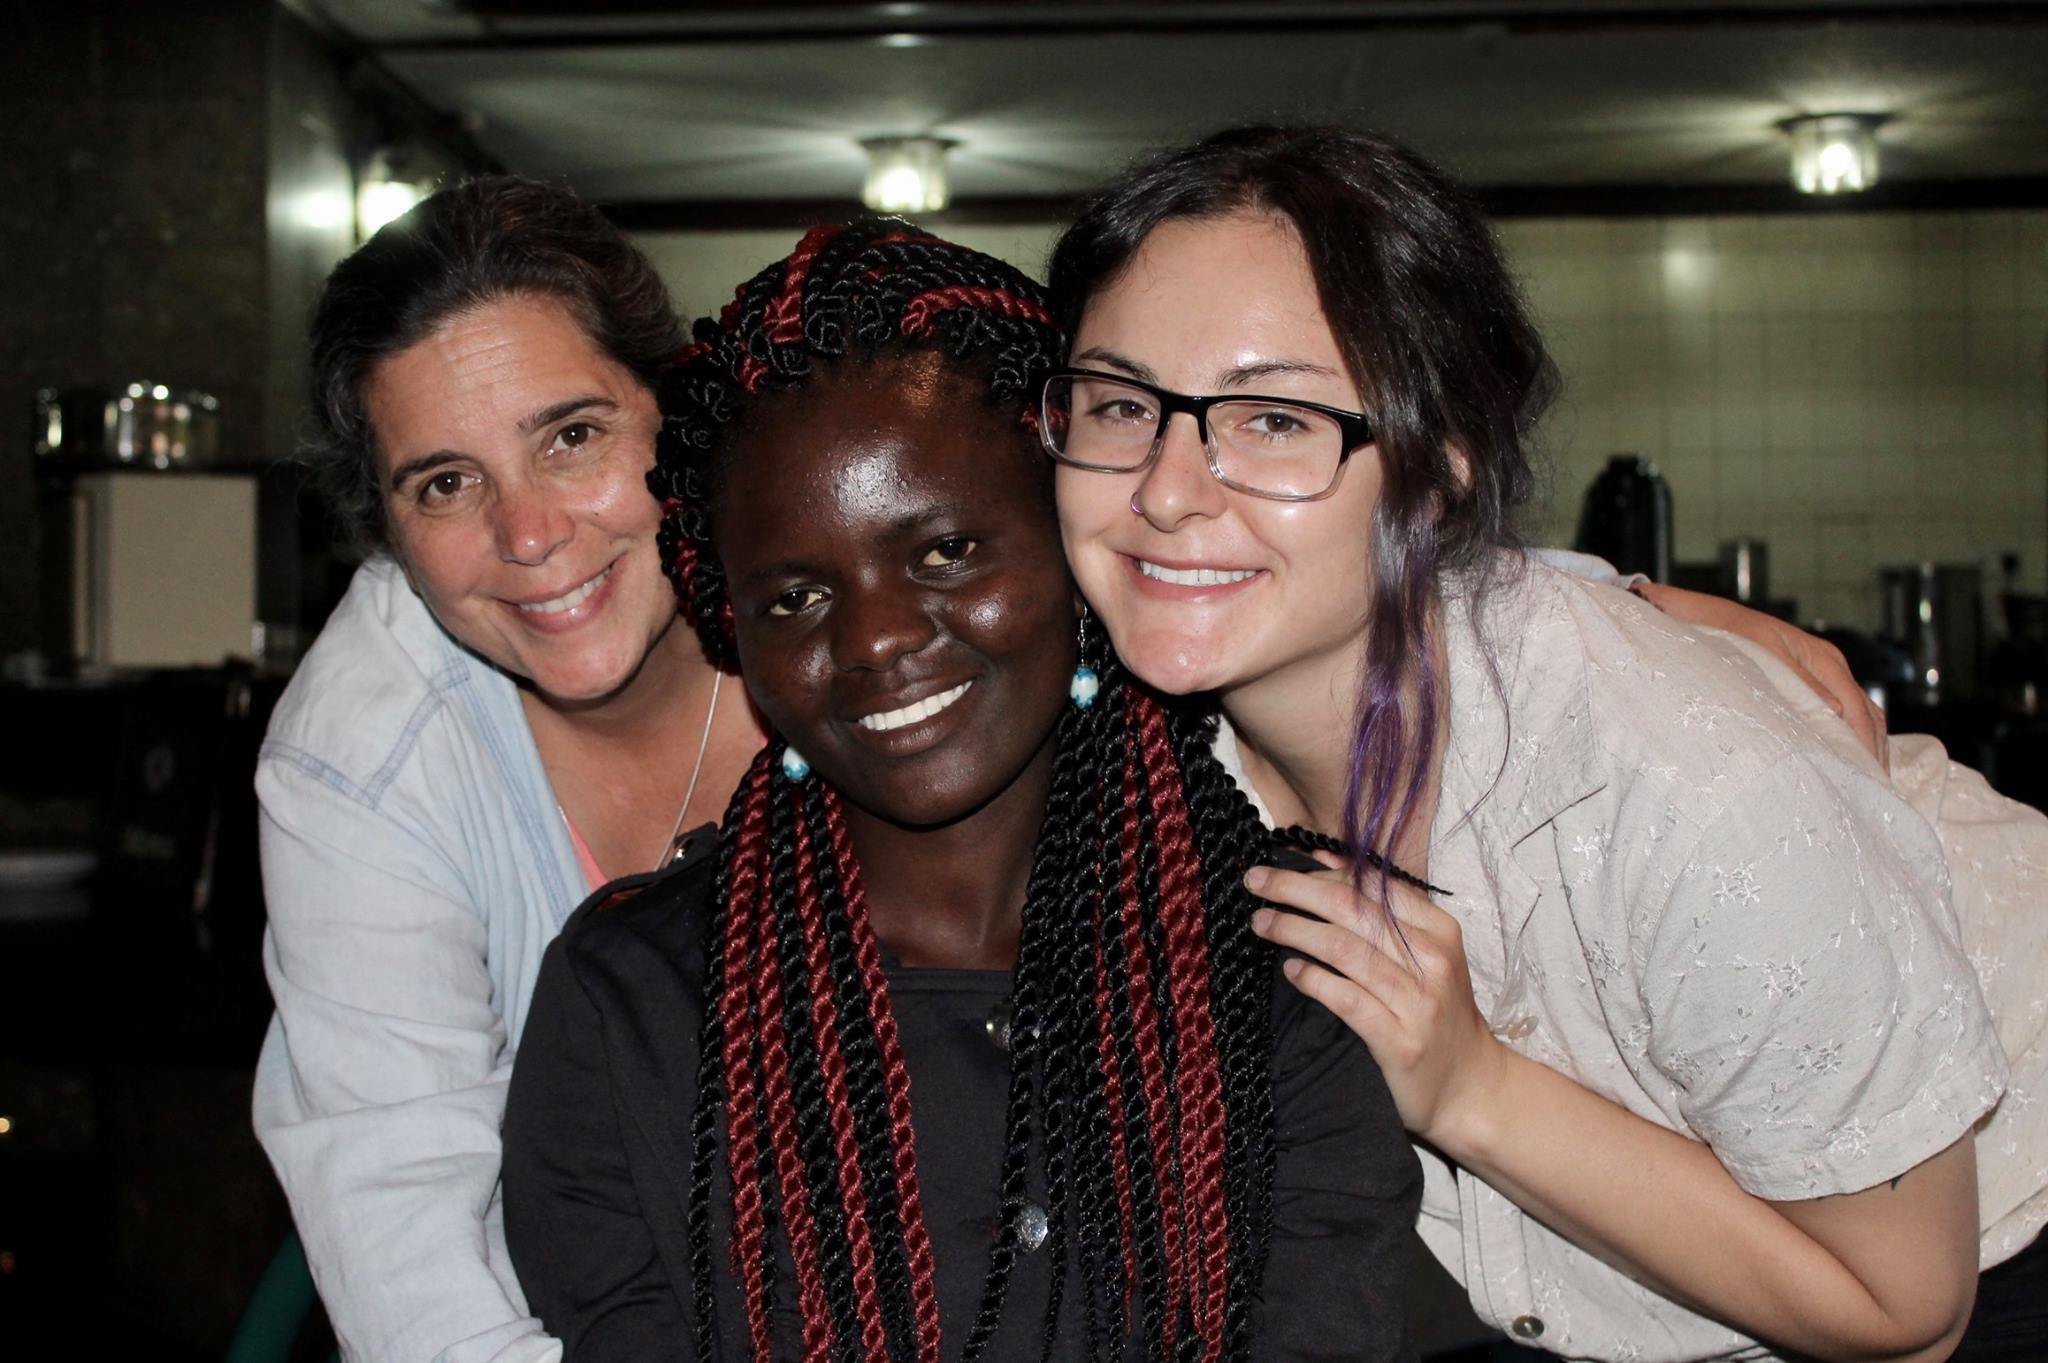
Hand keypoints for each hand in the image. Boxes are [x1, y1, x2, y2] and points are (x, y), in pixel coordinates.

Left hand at [1246, 858, 1508, 1149]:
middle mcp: (1431, 960)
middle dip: (1296, 888)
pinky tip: (1290, 970)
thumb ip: (1382, 913)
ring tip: (1261, 921)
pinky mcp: (1399, 1041)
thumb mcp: (1424, 955)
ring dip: (1294, 929)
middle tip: (1256, 879)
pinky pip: (1346, 999)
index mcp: (1438, 929)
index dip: (1324, 869)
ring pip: (1344, 949)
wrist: (1471, 1085)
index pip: (1374, 885)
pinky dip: (1313, 980)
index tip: (1286, 857)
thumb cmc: (1436, 1013)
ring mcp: (1417, 1002)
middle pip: (1352, 909)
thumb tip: (1324, 863)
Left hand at [1633, 582, 1888, 771]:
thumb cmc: (1728, 634)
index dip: (1865, 745)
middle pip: (1868, 714)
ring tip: (1868, 782)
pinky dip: (1854, 734)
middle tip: (1875, 790)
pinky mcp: (1812, 678)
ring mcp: (1823, 670)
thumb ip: (1800, 683)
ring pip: (1862, 713)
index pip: (1858, 710)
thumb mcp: (1762, 656)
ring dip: (1868, 745)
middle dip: (1874, 751)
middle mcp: (1830, 664)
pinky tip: (1849, 759)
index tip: (1867, 777)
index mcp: (1823, 658)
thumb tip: (1838, 712)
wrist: (1704, 616)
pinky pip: (1845, 709)